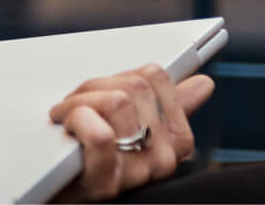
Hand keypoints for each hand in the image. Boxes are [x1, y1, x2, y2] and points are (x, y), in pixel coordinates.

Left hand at [47, 64, 214, 202]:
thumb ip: (166, 103)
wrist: (61, 187)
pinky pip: (100, 134)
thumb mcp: (132, 124)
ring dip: (78, 103)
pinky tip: (67, 129)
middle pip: (133, 87)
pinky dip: (75, 121)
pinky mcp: (108, 183)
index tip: (101, 94)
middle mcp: (163, 157)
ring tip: (69, 118)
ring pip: (117, 102)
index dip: (117, 77)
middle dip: (94, 88)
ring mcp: (138, 172)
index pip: (155, 77)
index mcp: (176, 140)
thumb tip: (203, 83)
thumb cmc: (92, 155)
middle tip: (76, 107)